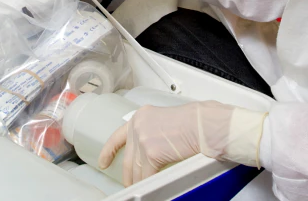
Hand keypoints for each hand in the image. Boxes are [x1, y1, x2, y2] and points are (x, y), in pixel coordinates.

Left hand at [98, 101, 266, 185]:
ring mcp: (142, 139)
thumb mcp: (166, 121)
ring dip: (139, 182)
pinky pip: (147, 175)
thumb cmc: (194, 123)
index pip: (117, 136)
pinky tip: (151, 188)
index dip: (109, 151)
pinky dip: (149, 184)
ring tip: (141, 190)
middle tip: (129, 184)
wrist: (204, 124)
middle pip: (128, 158)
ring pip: (136, 170)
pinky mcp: (150, 153)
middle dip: (128, 175)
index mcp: (141, 116)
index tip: (103, 161)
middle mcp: (137, 126)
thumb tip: (148, 152)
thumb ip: (152, 133)